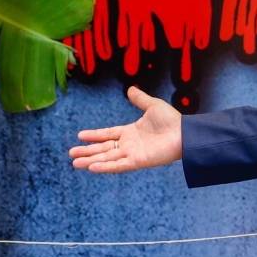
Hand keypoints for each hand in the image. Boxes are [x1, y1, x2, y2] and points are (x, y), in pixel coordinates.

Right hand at [69, 86, 183, 173]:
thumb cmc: (172, 120)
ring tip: (75, 164)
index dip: (94, 135)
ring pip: (107, 158)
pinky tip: (92, 167)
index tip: (79, 136)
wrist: (184, 133)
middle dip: (87, 151)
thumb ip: (140, 99)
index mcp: (131, 132)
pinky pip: (118, 165)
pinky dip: (106, 166)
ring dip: (91, 161)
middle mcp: (129, 144)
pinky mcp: (138, 161)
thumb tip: (130, 89)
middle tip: (71, 154)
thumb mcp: (152, 105)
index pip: (108, 134)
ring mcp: (132, 154)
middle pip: (104, 148)